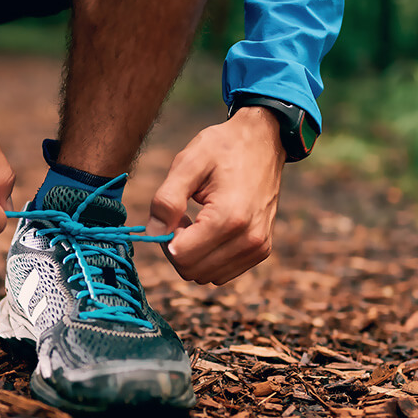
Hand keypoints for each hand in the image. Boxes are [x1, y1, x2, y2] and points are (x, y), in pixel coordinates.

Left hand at [146, 107, 284, 284]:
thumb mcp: (188, 163)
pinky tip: (212, 230)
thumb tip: (154, 233)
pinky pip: (223, 273)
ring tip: (199, 221)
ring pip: (206, 276)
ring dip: (194, 254)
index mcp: (229, 218)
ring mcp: (258, 247)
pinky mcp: (261, 250)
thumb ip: (166, 199)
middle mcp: (248, 239)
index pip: (181, 256)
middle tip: (184, 216)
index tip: (174, 214)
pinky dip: (210, 257)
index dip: (166, 239)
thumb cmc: (223, 148)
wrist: (264, 141)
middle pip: (191, 270)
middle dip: (178, 248)